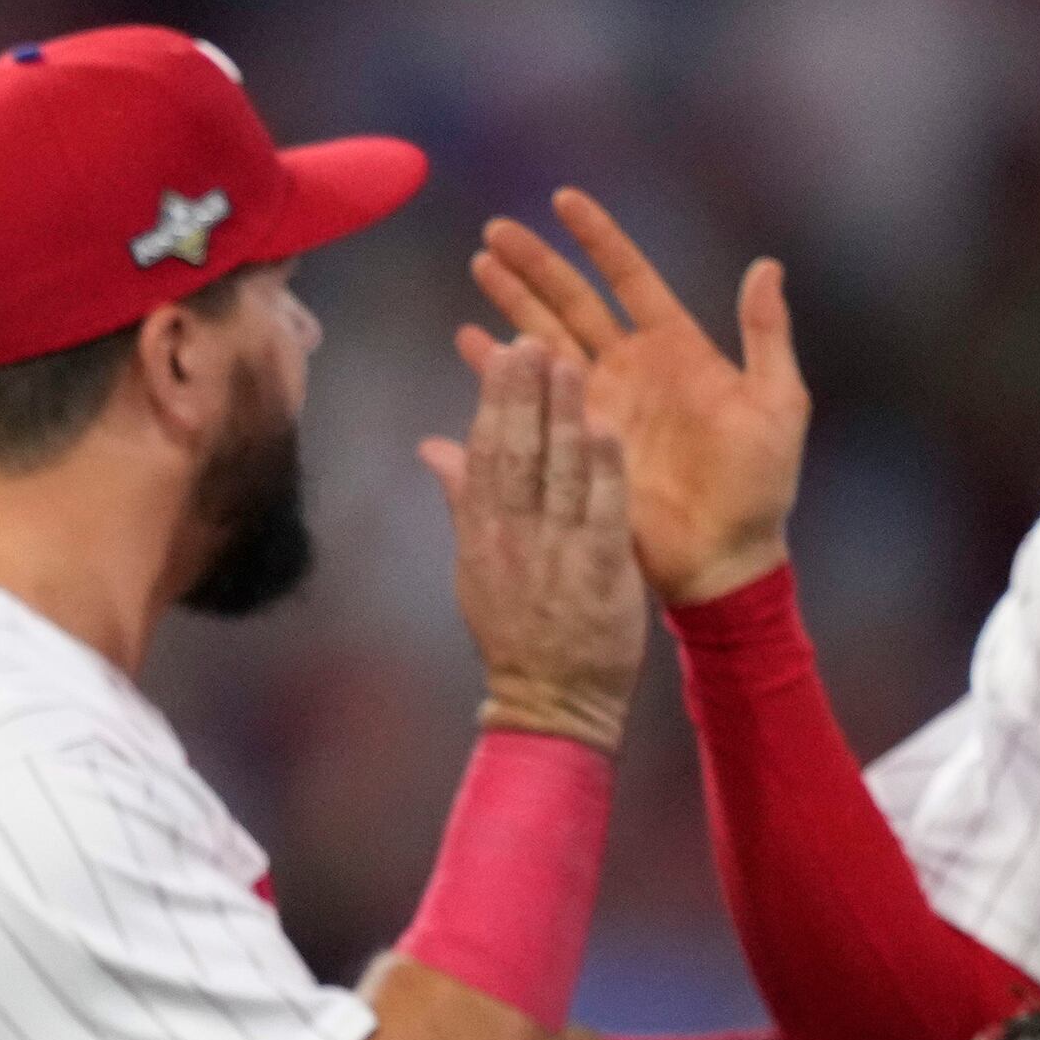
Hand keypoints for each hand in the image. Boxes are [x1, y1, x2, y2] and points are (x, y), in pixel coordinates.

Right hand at [419, 334, 644, 747]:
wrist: (551, 701)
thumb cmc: (517, 631)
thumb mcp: (475, 566)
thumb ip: (461, 499)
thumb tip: (431, 446)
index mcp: (481, 532)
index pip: (484, 452)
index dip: (493, 398)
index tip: (504, 349)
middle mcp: (512, 537)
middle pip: (515, 453)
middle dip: (522, 393)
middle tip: (531, 337)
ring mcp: (556, 553)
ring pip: (557, 474)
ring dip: (562, 416)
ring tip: (570, 363)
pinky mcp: (599, 573)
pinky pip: (602, 512)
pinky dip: (604, 471)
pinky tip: (608, 429)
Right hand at [466, 190, 806, 605]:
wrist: (724, 555)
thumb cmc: (760, 482)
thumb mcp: (778, 402)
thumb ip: (766, 335)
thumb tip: (767, 266)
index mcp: (676, 347)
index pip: (629, 278)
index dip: (597, 239)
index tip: (564, 200)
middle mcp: (629, 367)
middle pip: (572, 300)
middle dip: (535, 264)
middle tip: (495, 231)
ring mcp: (597, 403)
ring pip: (544, 339)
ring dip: (511, 303)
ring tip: (479, 267)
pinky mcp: (574, 442)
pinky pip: (531, 398)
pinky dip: (498, 371)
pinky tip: (470, 342)